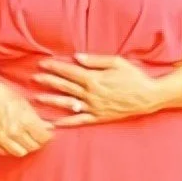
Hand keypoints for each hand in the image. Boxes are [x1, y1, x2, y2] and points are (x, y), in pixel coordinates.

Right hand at [0, 72, 52, 156]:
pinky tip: (11, 139)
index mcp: (24, 120)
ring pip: (21, 153)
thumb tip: (48, 126)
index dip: (47, 135)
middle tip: (36, 135)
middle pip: (33, 147)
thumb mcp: (22, 101)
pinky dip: (11, 148)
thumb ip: (36, 117)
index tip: (45, 132)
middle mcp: (14, 132)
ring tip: (24, 138)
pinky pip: (6, 152)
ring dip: (24, 147)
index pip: (43, 138)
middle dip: (37, 141)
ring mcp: (1, 139)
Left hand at [45, 52, 165, 120]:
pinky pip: (79, 121)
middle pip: (65, 86)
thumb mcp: (116, 62)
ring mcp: (94, 107)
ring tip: (37, 98)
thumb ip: (95, 60)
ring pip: (68, 103)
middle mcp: (91, 94)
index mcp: (94, 78)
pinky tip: (54, 123)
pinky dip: (66, 122)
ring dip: (51, 100)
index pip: (69, 72)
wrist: (148, 97)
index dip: (54, 67)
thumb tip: (77, 58)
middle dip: (48, 81)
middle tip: (33, 78)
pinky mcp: (98, 117)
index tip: (42, 64)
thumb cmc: (134, 77)